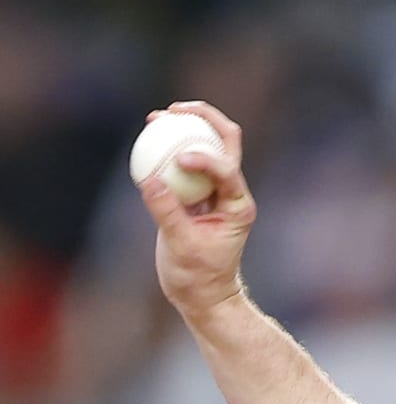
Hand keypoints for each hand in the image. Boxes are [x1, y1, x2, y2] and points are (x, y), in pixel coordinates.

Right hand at [138, 101, 256, 320]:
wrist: (202, 294)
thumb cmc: (198, 276)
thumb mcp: (180, 245)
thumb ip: (166, 211)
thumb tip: (149, 178)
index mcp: (238, 205)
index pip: (227, 169)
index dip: (204, 157)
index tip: (178, 158)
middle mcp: (231, 193)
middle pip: (226, 143)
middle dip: (205, 120)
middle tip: (176, 109)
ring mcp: (214, 192)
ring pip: (205, 148)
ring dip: (185, 128)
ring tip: (157, 116)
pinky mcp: (195, 196)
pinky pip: (184, 165)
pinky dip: (168, 149)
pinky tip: (148, 136)